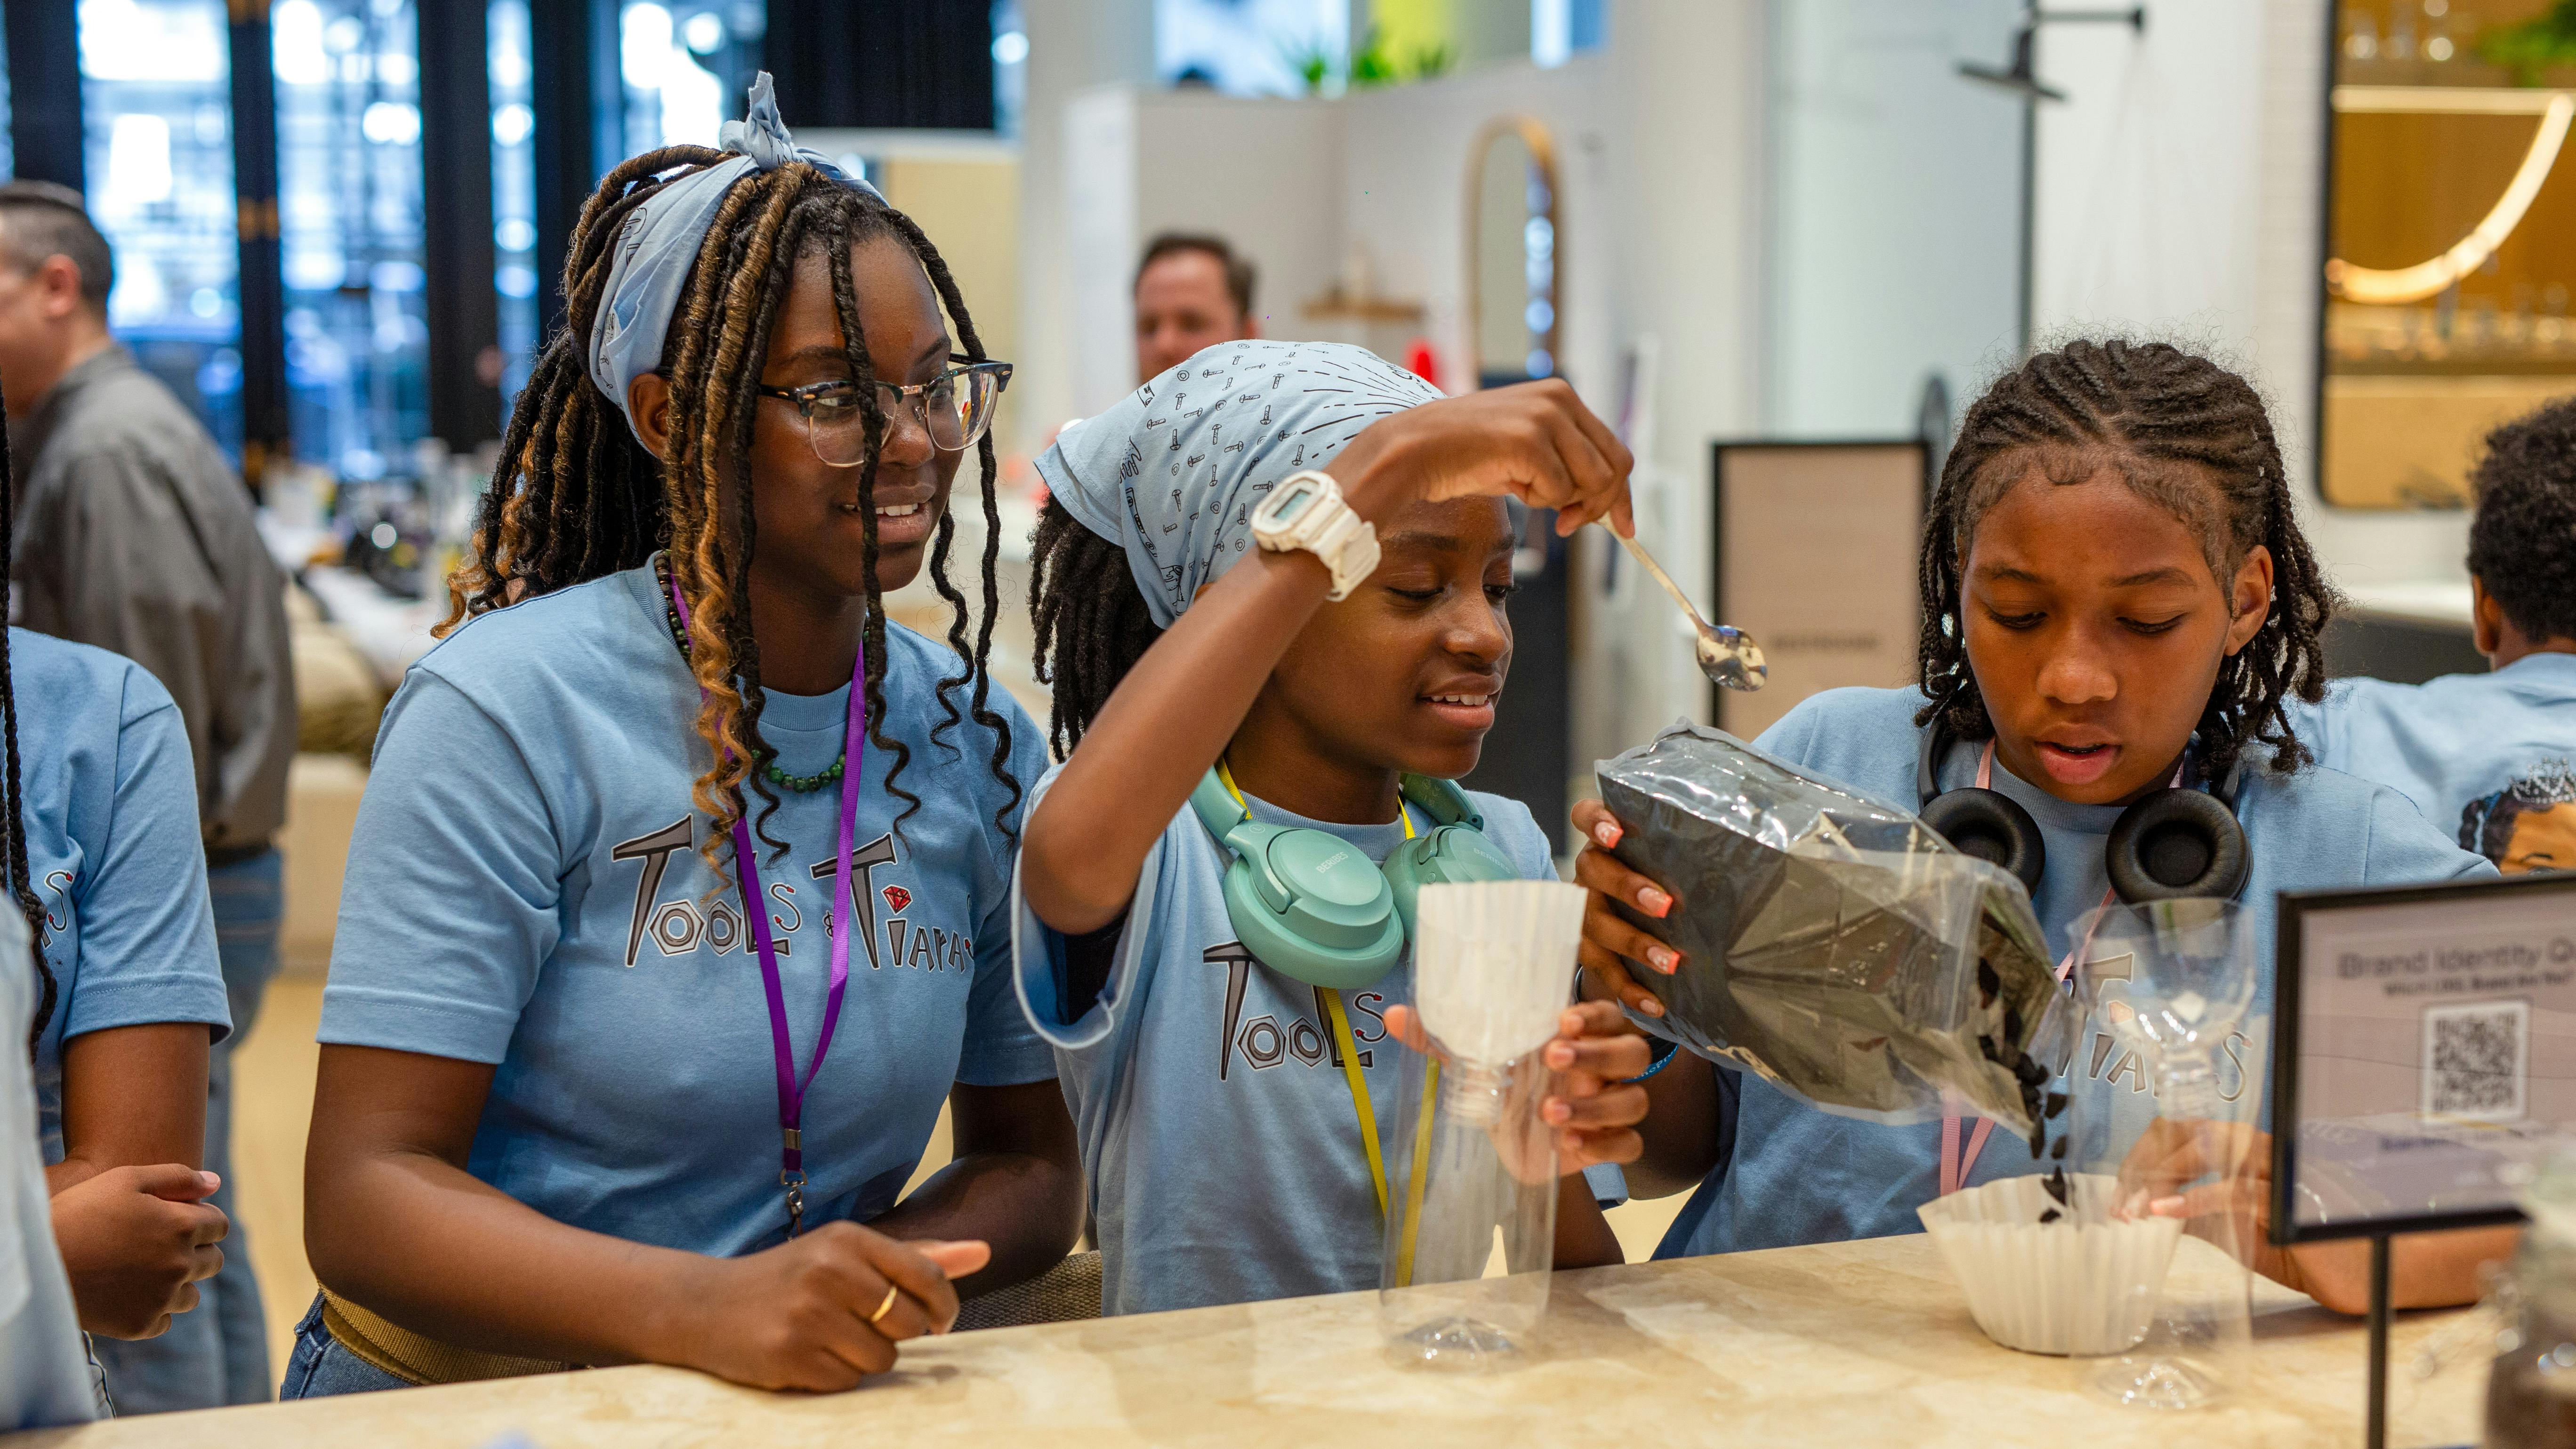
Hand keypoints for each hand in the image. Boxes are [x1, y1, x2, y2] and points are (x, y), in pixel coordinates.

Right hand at [50, 1164, 227, 1338]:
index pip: (219, 1226)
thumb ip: (177, 1177)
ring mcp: (162, 1298)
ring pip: (192, 1295)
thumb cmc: (80, 1212)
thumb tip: (215, 1183)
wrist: (37, 1261)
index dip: (202, 1221)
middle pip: (213, 1261)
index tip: (179, 1222)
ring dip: (178, 1284)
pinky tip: (130, 1295)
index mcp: (183, 1227)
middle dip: (196, 1251)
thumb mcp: (125, 1179)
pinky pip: (165, 1320)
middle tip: (160, 1247)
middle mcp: (181, 1264)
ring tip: (144, 1273)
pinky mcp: (141, 1324)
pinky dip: (154, 1310)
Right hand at [664, 1224, 986, 1391]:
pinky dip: (836, 1376)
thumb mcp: (848, 1254)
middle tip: (864, 1325)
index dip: (943, 1305)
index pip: (927, 1275)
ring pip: (882, 1357)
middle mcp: (829, 1270)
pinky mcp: (789, 1355)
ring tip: (830, 1338)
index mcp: (848, 1239)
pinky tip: (808, 1355)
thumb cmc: (791, 1277)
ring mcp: (807, 1314)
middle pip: (909, 1323)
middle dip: (898, 1333)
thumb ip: (917, 1256)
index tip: (939, 1320)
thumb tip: (984, 1251)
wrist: (705, 1305)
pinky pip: (847, 1381)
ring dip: (865, 1357)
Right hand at [1330, 379, 1635, 537]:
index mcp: (1561, 395)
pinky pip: (1559, 492)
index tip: (1622, 526)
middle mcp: (1559, 399)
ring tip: (1523, 489)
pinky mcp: (1529, 440)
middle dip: (1597, 506)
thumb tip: (1605, 503)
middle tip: (1567, 524)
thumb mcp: (1527, 452)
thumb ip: (1566, 463)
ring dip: (1560, 501)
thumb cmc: (1466, 456)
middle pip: (1614, 467)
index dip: (1620, 493)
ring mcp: (1545, 417)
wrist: (1415, 451)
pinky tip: (1508, 484)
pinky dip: (1537, 501)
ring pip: (1591, 482)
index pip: (1614, 449)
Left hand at [1382, 1000, 1650, 1173]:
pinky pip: (1630, 1145)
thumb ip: (1440, 1040)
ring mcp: (1611, 1106)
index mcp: (1579, 1036)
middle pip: (1633, 1051)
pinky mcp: (1609, 1145)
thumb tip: (1391, 1015)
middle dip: (1598, 1054)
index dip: (1593, 1015)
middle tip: (1554, 1059)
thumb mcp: (1473, 1064)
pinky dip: (1605, 1146)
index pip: (1607, 1014)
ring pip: (1635, 1100)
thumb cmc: (1504, 1087)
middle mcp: (1603, 1067)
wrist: (1512, 1145)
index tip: (1562, 1021)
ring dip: (1597, 1106)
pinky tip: (1570, 1147)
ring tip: (1549, 1114)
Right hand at [1569, 800, 1678, 1019]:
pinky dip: (1629, 988)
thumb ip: (1691, 847)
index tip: (1616, 834)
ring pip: (1596, 925)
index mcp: (1605, 842)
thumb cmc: (1662, 881)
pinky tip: (1656, 1004)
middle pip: (1594, 871)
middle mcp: (1589, 873)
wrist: (1629, 927)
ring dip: (1634, 944)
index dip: (1596, 822)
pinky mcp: (1586, 950)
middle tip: (1665, 905)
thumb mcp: (1669, 860)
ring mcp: (1584, 912)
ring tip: (1671, 962)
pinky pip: (1603, 971)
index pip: (1585, 817)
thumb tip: (1762, 826)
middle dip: (1628, 888)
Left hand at [2116, 1118, 2330, 1301]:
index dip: (2144, 1155)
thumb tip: (2150, 1209)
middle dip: (2146, 1164)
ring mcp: (2280, 1171)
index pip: (2183, 1130)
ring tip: (2137, 1208)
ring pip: (2211, 1149)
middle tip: (2121, 1204)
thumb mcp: (2237, 1231)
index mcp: (2248, 1152)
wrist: (2360, 1274)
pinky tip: (2166, 1211)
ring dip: (2164, 1177)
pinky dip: (2197, 1198)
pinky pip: (2238, 1190)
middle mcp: (2263, 1149)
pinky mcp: (2292, 1203)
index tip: (2120, 1193)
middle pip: (2190, 1132)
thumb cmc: (2303, 1250)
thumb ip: (2199, 1215)